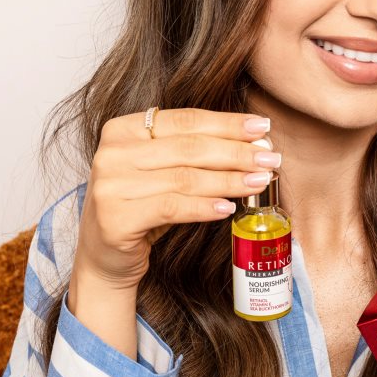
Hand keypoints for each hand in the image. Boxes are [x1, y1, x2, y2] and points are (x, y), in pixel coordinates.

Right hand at [73, 108, 277, 292]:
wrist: (106, 257)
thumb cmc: (143, 208)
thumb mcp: (163, 172)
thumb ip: (196, 154)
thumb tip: (255, 144)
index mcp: (122, 129)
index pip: (186, 120)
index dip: (228, 124)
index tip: (263, 128)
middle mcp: (112, 152)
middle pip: (189, 148)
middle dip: (236, 152)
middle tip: (270, 158)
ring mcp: (110, 185)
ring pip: (185, 178)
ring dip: (229, 180)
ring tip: (259, 182)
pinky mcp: (115, 218)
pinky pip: (171, 208)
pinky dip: (204, 207)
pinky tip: (229, 208)